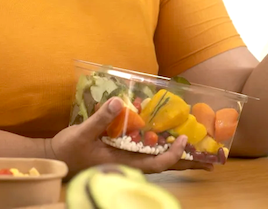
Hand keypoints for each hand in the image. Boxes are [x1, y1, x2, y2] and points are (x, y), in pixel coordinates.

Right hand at [48, 97, 213, 175]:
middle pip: (165, 165)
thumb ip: (101, 118)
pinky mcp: (123, 154)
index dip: (173, 154)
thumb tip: (118, 101)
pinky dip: (163, 148)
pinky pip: (149, 153)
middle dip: (188, 163)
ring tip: (200, 153)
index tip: (185, 141)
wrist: (54, 159)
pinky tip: (171, 140)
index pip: (156, 163)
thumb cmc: (68, 150)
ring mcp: (128, 160)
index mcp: (123, 163)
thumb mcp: (83, 132)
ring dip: (179, 157)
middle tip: (213, 162)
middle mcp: (130, 164)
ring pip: (159, 160)